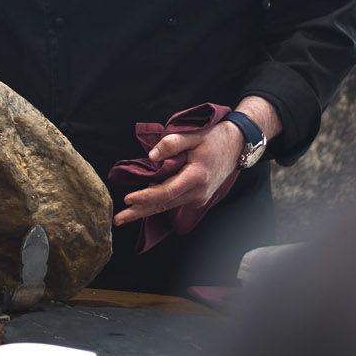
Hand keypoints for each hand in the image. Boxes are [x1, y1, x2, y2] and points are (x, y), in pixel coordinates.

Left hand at [113, 120, 243, 226]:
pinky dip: (157, 204)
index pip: (166, 192)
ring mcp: (199, 198)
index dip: (146, 197)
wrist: (238, 146)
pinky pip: (174, 202)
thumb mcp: (193, 135)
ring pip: (168, 206)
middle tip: (118, 220)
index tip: (128, 199)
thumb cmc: (216, 138)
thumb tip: (151, 156)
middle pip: (163, 204)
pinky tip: (142, 206)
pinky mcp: (198, 198)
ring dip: (146, 211)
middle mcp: (198, 193)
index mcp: (197, 177)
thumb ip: (171, 143)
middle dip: (139, 212)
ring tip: (125, 216)